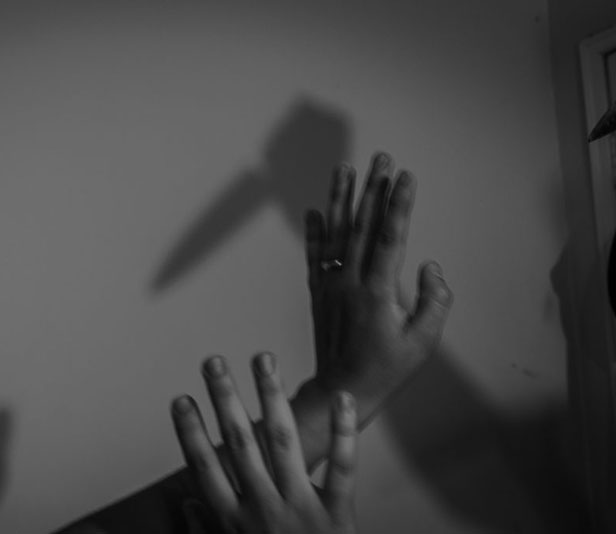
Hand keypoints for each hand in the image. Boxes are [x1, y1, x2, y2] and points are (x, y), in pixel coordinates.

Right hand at [172, 353, 359, 533]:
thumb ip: (206, 532)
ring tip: (262, 359)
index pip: (205, 468)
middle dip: (225, 399)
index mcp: (234, 524)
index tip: (180, 399)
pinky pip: (343, 469)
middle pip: (239, 444)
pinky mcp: (339, 518)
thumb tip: (186, 499)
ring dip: (271, 397)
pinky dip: (344, 432)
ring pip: (283, 443)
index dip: (190, 432)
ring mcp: (301, 511)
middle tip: (214, 362)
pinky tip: (339, 395)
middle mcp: (263, 510)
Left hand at [301, 153, 452, 424]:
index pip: (390, 237)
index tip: (404, 176)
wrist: (341, 390)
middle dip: (372, 188)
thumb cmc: (386, 369)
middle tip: (380, 158)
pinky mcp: (318, 293)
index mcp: (378, 292)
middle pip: (362, 226)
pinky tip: (315, 211)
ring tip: (345, 169)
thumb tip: (431, 266)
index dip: (398, 204)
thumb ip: (434, 302)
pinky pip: (315, 257)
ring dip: (341, 199)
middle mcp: (350, 282)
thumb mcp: (422, 342)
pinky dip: (314, 233)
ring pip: (335, 234)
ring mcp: (330, 286)